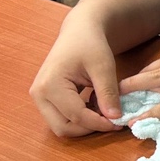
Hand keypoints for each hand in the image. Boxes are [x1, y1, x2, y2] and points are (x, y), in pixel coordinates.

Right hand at [31, 17, 122, 136]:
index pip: (76, 116)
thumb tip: (115, 118)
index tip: (120, 122)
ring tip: (104, 108)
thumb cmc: (90, 44)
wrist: (79, 32)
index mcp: (50, 85)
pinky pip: (62, 118)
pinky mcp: (45, 99)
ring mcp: (40, 97)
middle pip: (63, 128)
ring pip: (61, 126)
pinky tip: (95, 104)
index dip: (99, 123)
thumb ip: (108, 93)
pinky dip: (80, 118)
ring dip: (84, 124)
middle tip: (112, 119)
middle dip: (89, 128)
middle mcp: (39, 94)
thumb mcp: (104, 66)